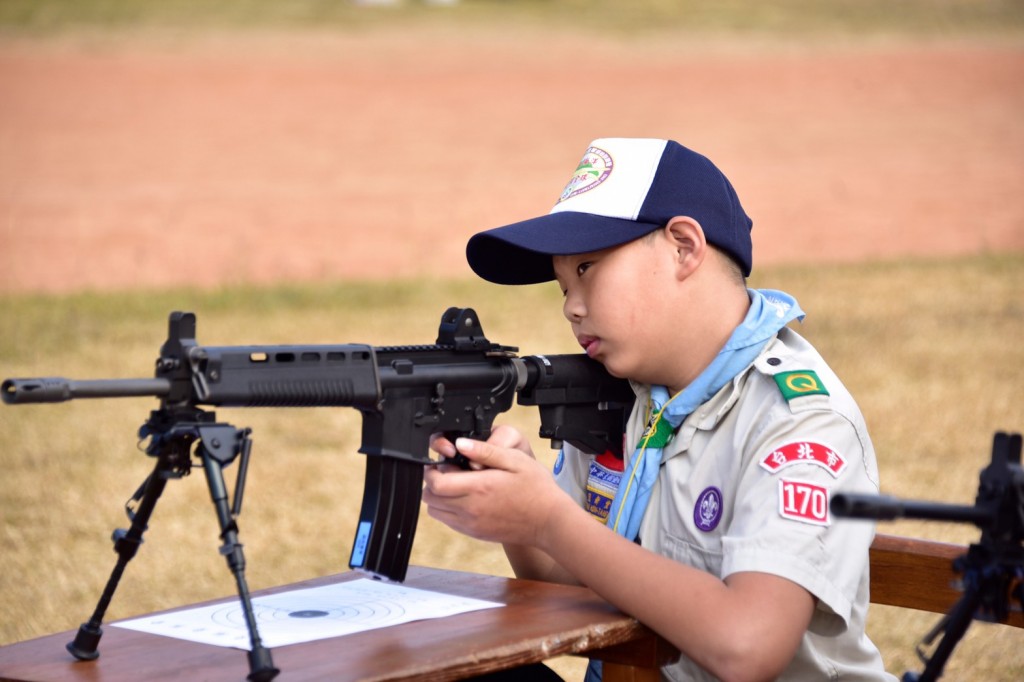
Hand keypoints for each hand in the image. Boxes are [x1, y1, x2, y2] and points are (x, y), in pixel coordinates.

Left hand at [423, 425, 562, 547]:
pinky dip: (448, 510)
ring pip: (436, 512)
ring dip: (439, 498)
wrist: (549, 521)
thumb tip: (461, 444)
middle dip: (432, 483)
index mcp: (478, 488)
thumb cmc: (536, 489)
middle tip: (448, 472)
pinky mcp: (475, 533)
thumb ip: (485, 451)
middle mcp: (470, 510)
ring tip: (456, 485)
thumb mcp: (514, 460)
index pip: (435, 484)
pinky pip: (449, 522)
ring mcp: (471, 525)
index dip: (431, 471)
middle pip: (430, 499)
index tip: (440, 463)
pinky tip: (466, 498)